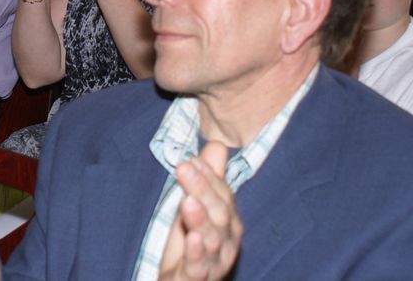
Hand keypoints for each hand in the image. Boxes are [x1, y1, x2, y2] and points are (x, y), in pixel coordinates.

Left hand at [158, 142, 242, 280]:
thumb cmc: (189, 243)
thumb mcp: (196, 207)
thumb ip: (208, 181)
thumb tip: (217, 145)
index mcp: (228, 224)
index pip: (223, 196)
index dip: (208, 178)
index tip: (191, 159)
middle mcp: (226, 243)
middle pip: (219, 215)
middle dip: (203, 190)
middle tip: (184, 168)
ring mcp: (213, 264)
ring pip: (212, 241)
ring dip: (201, 219)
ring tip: (187, 201)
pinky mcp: (196, 279)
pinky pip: (199, 268)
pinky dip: (197, 254)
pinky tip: (192, 238)